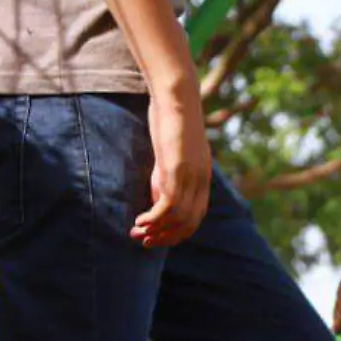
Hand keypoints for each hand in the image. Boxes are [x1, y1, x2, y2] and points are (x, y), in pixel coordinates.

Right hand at [131, 83, 211, 247]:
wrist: (177, 98)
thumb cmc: (171, 122)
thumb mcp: (172, 154)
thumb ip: (168, 176)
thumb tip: (159, 199)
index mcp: (203, 179)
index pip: (196, 216)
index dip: (178, 233)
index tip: (159, 239)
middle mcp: (201, 181)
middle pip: (189, 222)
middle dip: (166, 237)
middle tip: (145, 243)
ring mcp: (191, 176)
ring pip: (178, 217)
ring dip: (157, 230)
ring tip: (138, 233)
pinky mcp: (177, 169)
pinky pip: (168, 204)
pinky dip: (154, 218)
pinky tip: (140, 220)